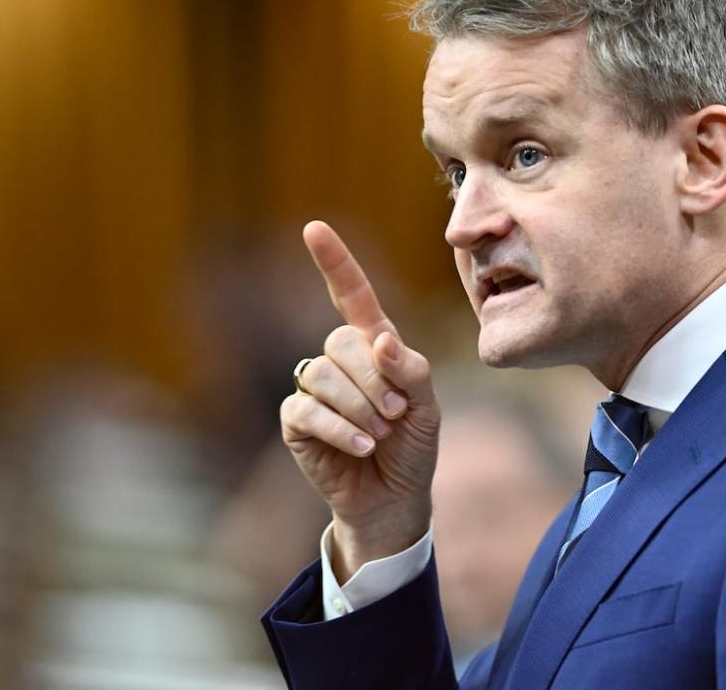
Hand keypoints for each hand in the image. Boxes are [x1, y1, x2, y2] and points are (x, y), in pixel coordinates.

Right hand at [280, 220, 439, 579]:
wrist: (396, 498)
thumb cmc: (413, 446)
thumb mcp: (427, 406)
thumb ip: (411, 368)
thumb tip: (380, 339)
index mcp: (374, 345)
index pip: (352, 295)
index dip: (335, 262)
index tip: (314, 228)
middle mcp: (340, 360)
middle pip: (343, 341)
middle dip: (374, 380)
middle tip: (395, 414)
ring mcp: (314, 388)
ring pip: (321, 372)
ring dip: (358, 407)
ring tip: (378, 434)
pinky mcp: (297, 421)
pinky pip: (306, 409)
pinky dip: (338, 429)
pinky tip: (359, 447)